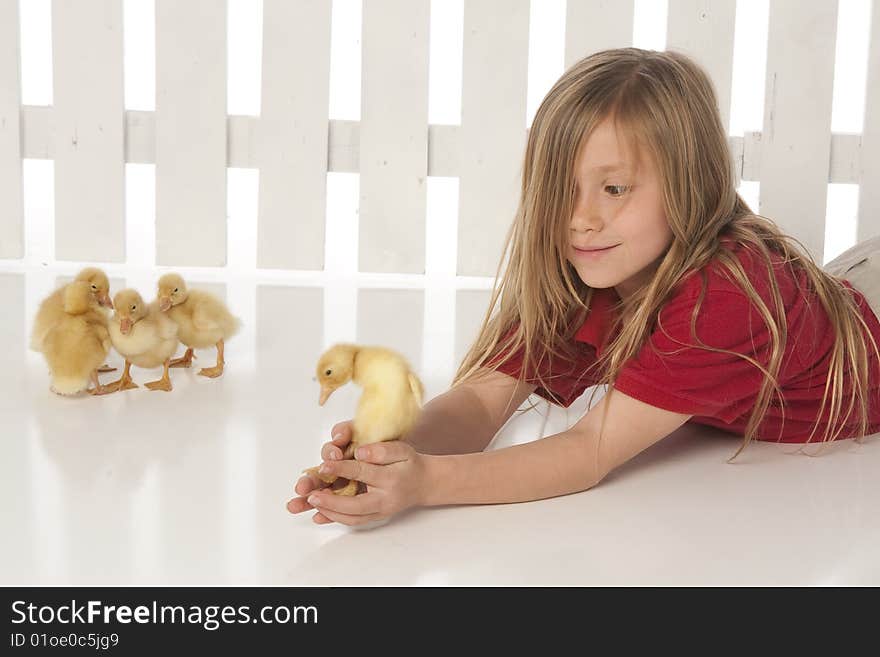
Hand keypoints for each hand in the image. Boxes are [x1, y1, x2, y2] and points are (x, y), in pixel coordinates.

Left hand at [288, 432, 427, 526]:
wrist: (424, 483)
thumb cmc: (410, 463)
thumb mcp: (401, 449)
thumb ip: (382, 450)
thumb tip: (360, 452)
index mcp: (390, 479)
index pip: (362, 473)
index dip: (341, 469)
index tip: (324, 465)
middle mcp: (383, 499)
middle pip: (354, 505)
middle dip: (330, 502)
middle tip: (311, 496)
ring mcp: (378, 511)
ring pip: (351, 517)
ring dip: (329, 512)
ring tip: (310, 503)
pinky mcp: (373, 515)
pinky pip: (353, 521)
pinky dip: (334, 519)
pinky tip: (318, 516)